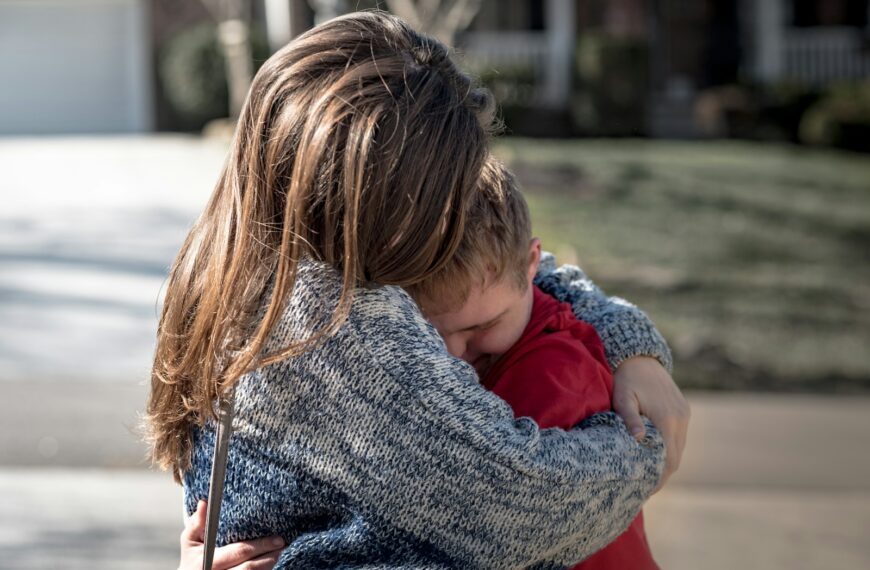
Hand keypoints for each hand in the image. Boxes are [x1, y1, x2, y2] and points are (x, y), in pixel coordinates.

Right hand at [179, 500, 283, 569]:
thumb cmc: (192, 558)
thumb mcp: (190, 540)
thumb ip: (197, 523)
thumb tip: (205, 503)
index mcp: (207, 562)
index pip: (239, 552)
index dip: (261, 545)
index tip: (278, 539)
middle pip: (249, 568)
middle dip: (270, 556)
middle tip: (283, 545)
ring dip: (269, 566)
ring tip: (280, 554)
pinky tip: (271, 564)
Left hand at [612, 356, 689, 489]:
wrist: (640, 356)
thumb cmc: (625, 379)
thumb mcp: (623, 398)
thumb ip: (630, 418)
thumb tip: (639, 439)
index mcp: (666, 419)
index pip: (668, 460)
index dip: (659, 478)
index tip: (646, 490)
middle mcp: (680, 419)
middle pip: (676, 458)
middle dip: (662, 475)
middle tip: (644, 488)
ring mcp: (684, 415)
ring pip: (679, 449)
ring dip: (667, 463)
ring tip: (649, 475)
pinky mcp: (683, 410)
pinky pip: (679, 437)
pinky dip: (670, 449)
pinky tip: (655, 454)